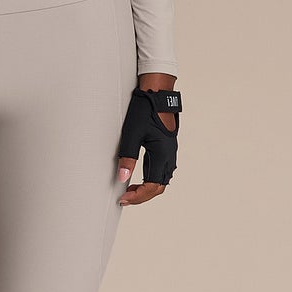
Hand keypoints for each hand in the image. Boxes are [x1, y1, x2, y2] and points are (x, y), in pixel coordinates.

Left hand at [117, 74, 178, 205]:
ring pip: (162, 179)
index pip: (153, 186)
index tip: (123, 199)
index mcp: (162, 154)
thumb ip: (127, 157)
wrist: (157, 93)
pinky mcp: (166, 147)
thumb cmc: (144, 110)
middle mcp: (169, 155)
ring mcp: (169, 151)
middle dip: (142, 196)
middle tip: (125, 197)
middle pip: (159, 186)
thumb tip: (122, 179)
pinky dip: (151, 179)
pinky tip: (139, 176)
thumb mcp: (132, 134)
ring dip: (147, 188)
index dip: (138, 197)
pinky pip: (162, 170)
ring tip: (130, 189)